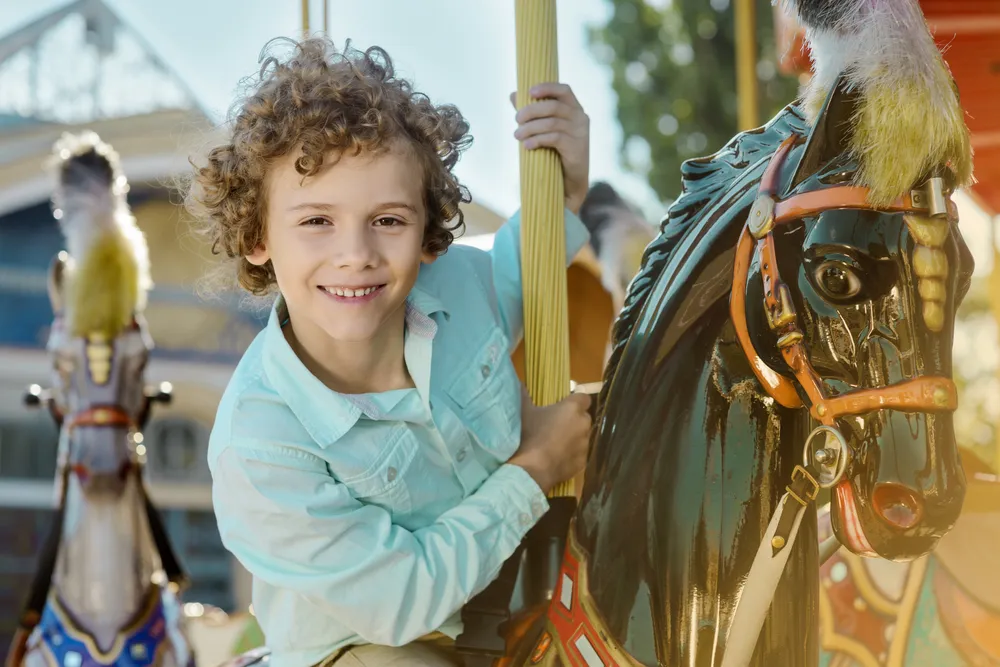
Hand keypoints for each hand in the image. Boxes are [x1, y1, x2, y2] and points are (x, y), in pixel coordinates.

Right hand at [508, 388, 591, 493]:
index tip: (563, 405)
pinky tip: (555, 458)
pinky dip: (570, 454)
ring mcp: (585, 445)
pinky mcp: (583, 462)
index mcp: (572, 408)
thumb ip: (523, 394)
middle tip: (554, 425)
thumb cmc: (528, 435)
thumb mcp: (523, 412)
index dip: (574, 401)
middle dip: (572, 420)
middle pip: (583, 418)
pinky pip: (578, 454)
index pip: (584, 398)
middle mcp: (584, 424)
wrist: (531, 470)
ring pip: (581, 437)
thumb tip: (518, 382)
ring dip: (572, 438)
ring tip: (553, 444)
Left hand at [510, 83, 590, 214]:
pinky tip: (526, 145)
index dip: (547, 88)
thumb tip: (513, 94)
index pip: (564, 90)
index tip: (529, 92)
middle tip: (516, 120)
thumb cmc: (555, 153)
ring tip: (516, 135)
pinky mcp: (577, 148)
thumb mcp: (543, 129)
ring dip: (530, 128)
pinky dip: (537, 140)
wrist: (569, 182)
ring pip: (552, 123)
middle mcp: (581, 117)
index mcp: (575, 109)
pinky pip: (554, 138)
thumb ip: (531, 112)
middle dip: (531, 111)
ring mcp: (581, 133)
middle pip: (553, 106)